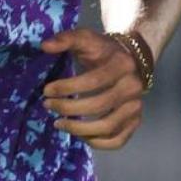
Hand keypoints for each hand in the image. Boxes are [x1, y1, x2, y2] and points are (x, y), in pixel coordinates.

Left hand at [41, 28, 145, 149]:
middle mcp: (133, 87)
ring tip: (58, 124)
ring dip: (79, 129)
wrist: (131, 59)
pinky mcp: (135, 121)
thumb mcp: (86, 38)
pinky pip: (117, 140)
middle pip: (99, 105)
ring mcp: (136, 106)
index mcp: (122, 65)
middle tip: (48, 105)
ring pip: (107, 127)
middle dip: (68, 108)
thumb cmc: (103, 50)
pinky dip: (97, 143)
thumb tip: (45, 46)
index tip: (47, 90)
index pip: (93, 81)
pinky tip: (79, 135)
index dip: (67, 88)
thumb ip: (66, 39)